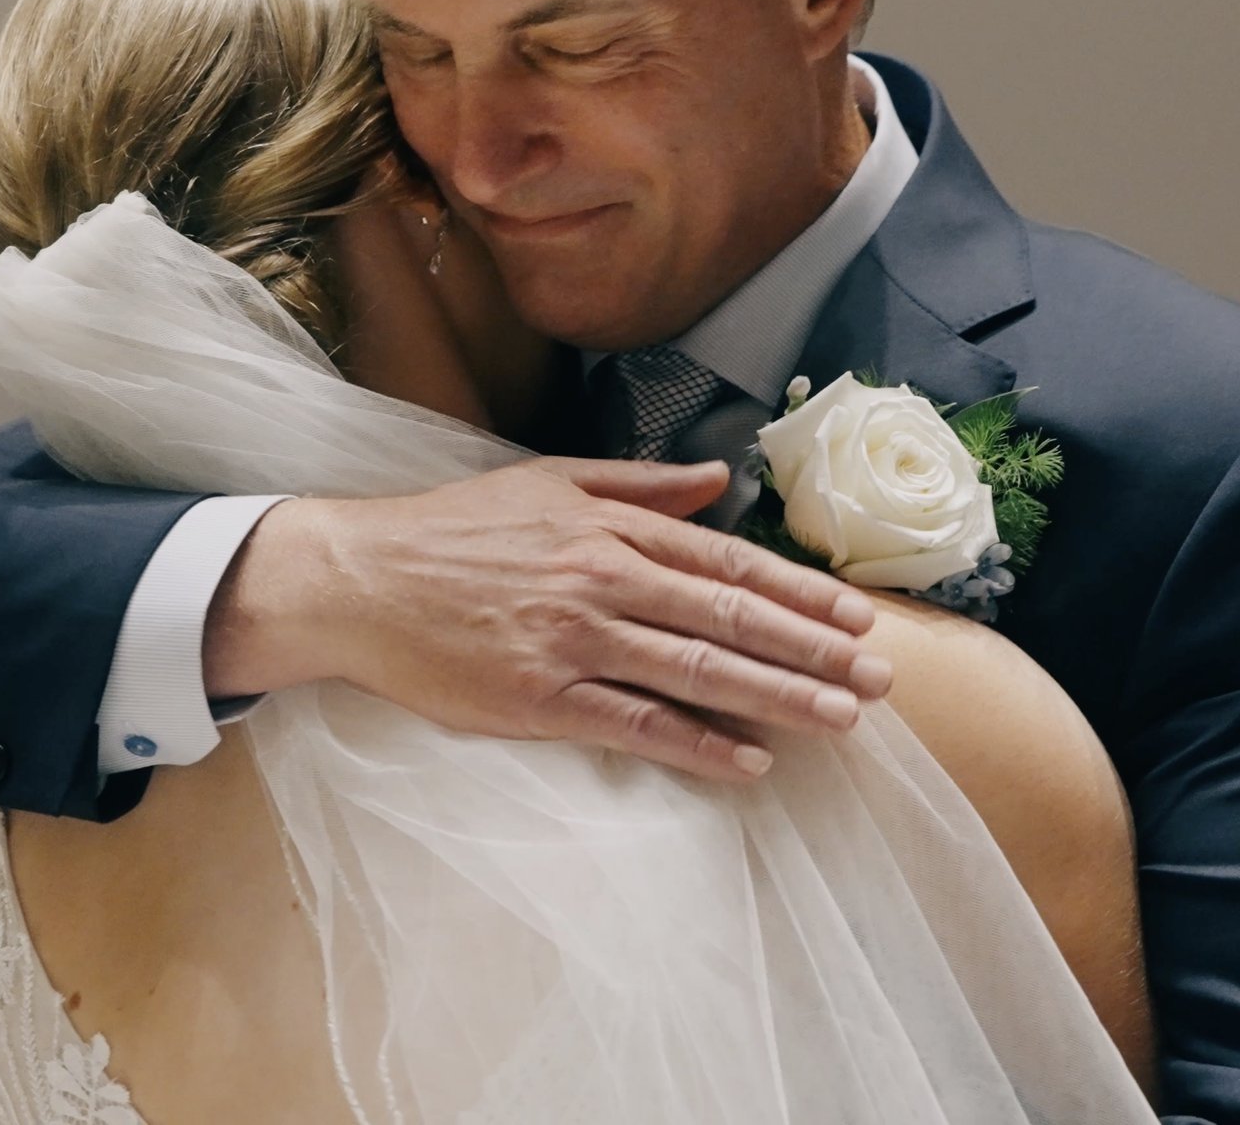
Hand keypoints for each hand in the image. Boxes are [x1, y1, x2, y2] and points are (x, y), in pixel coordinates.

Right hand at [204, 457, 889, 781]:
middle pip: (730, 618)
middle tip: (880, 679)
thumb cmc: (452, 529)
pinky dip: (697, 744)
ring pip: (698, 670)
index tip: (857, 618)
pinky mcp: (541, 698)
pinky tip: (748, 762)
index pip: (728, 562)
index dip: (799, 593)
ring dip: (779, 697)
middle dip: (814, 650)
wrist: (358, 578)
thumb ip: (639, 484)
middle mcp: (604, 581)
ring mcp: (575, 642)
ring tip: (842, 720)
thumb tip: (717, 479)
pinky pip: (636, 724)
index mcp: (611, 528)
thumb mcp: (548, 480)